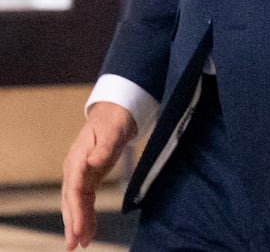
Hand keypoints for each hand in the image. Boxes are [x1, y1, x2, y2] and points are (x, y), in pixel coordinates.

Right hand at [62, 101, 135, 248]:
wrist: (113, 115)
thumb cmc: (112, 122)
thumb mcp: (111, 132)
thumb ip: (104, 148)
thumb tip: (94, 162)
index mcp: (78, 159)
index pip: (74, 189)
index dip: (76, 210)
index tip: (79, 227)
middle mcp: (75, 170)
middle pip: (70, 201)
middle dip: (72, 223)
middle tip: (74, 244)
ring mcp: (80, 175)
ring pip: (75, 204)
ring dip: (77, 224)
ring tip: (79, 244)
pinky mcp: (88, 178)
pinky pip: (84, 200)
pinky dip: (85, 216)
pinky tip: (87, 231)